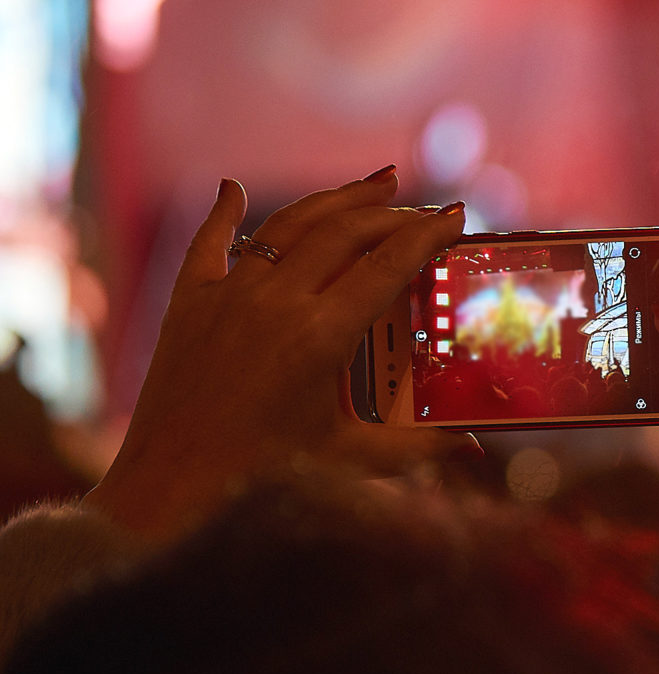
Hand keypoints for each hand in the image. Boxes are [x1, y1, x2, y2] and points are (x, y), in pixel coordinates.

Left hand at [84, 170, 474, 539]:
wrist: (168, 490)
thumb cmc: (263, 480)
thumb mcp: (350, 459)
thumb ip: (419, 447)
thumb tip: (474, 443)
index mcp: (320, 337)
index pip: (387, 267)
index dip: (426, 236)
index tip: (455, 216)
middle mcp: (274, 303)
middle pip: (344, 234)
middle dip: (391, 214)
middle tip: (424, 209)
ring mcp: (228, 296)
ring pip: (288, 227)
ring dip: (335, 200)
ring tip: (376, 184)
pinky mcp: (189, 304)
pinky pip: (209, 244)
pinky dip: (223, 213)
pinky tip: (232, 189)